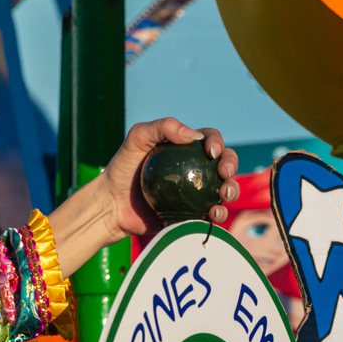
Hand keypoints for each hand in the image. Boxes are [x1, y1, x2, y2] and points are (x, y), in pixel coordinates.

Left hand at [45, 118, 238, 275]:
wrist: (110, 204)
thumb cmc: (121, 169)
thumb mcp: (136, 139)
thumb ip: (161, 127)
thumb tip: (194, 135)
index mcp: (184, 149)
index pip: (209, 140)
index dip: (217, 143)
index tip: (211, 152)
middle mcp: (193, 169)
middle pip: (223, 163)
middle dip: (231, 164)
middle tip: (224, 173)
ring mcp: (194, 192)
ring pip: (223, 189)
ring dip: (231, 190)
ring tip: (224, 194)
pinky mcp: (191, 213)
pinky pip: (210, 213)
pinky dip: (218, 213)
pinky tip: (214, 213)